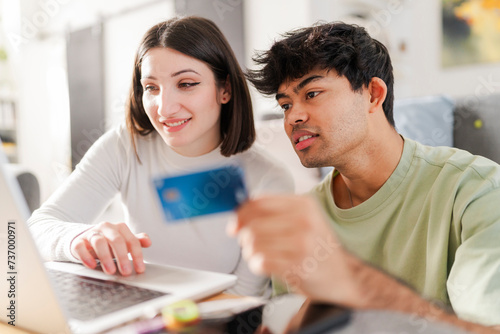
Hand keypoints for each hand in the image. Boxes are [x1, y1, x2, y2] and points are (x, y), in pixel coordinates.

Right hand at [70, 222, 151, 275]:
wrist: (85, 239)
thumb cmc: (108, 242)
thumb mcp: (124, 241)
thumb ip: (136, 241)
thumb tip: (148, 242)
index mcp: (120, 228)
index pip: (132, 241)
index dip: (137, 255)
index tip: (140, 269)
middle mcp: (106, 228)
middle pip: (116, 240)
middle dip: (122, 257)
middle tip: (126, 272)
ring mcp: (91, 233)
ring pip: (99, 242)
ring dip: (105, 257)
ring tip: (110, 271)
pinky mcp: (78, 241)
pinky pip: (80, 247)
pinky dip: (86, 256)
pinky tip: (92, 265)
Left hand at [228, 195, 357, 304]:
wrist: (345, 277)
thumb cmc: (319, 248)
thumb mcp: (304, 220)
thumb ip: (275, 212)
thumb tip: (239, 212)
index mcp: (303, 204)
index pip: (259, 203)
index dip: (240, 214)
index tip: (235, 224)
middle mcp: (304, 220)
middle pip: (252, 224)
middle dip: (244, 237)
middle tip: (250, 244)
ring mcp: (302, 243)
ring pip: (254, 244)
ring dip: (251, 253)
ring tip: (262, 255)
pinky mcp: (298, 265)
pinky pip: (261, 262)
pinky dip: (258, 265)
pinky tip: (268, 265)